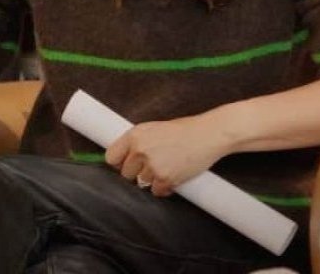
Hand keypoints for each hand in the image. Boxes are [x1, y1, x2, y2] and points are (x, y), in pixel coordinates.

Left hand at [105, 116, 228, 196]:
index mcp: (135, 135)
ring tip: (166, 168)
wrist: (208, 135)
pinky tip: (173, 177)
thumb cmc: (183, 130)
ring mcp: (153, 166)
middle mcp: (140, 150)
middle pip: (126, 174)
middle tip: (151, 166)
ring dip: (152, 180)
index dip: (119, 163)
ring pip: (141, 183)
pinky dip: (164, 188)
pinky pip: (156, 191)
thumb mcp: (154, 129)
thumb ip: (137, 142)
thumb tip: (122, 158)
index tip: (126, 164)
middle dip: (137, 172)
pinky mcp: (166, 179)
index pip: (111, 157)